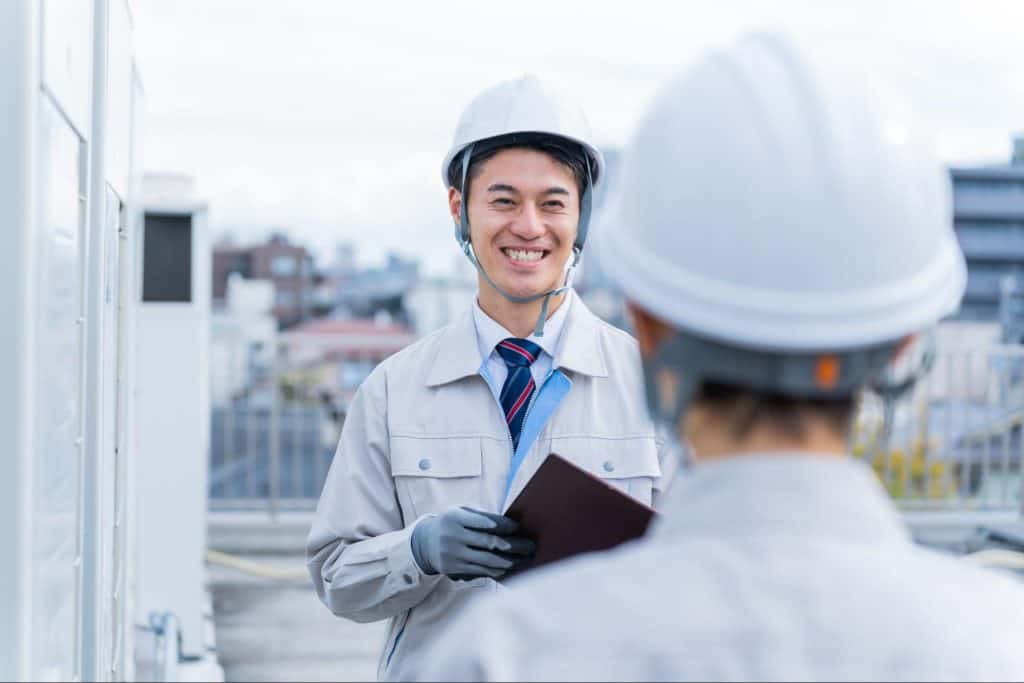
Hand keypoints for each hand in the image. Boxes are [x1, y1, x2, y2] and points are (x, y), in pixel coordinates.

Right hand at [411, 507, 534, 580]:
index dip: (503, 525)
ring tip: (524, 560)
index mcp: (456, 517)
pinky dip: (497, 570)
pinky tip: (509, 568)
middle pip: (489, 542)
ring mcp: (452, 554)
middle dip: (513, 545)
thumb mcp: (461, 512)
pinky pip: (479, 571)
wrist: (425, 543)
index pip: (484, 521)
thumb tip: (510, 524)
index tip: (518, 528)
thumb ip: (481, 516)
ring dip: (509, 561)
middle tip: (530, 546)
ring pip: (486, 560)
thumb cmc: (452, 523)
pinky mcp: (453, 569)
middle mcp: (452, 536)